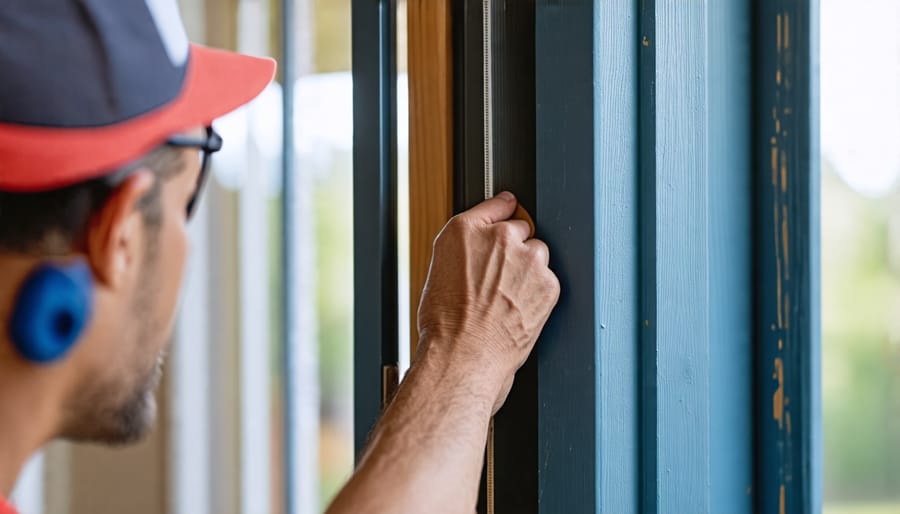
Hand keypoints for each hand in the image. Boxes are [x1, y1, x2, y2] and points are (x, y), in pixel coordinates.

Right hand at [415, 191, 559, 412]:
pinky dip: (537, 293)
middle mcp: (498, 237)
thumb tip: (483, 240)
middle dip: (514, 249)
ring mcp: (526, 258)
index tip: (509, 211)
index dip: (503, 212)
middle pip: (521, 230)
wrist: (465, 354)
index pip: (497, 204)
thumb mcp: (439, 270)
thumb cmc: (446, 321)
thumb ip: (466, 246)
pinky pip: (547, 279)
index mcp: (464, 230)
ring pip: (537, 254)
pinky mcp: (547, 282)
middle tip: (498, 278)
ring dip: (528, 270)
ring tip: (506, 298)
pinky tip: (517, 309)